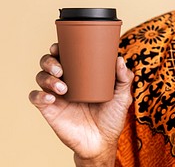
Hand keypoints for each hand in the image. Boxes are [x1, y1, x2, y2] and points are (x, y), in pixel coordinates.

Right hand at [29, 43, 133, 163]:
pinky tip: (51, 98)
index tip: (60, 46)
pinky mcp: (50, 110)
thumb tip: (120, 59)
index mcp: (80, 76)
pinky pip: (36, 98)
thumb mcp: (122, 97)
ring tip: (62, 87)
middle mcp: (66, 83)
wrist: (101, 141)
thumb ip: (124, 78)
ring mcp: (57, 96)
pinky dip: (39, 95)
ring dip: (47, 78)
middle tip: (61, 69)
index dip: (58, 49)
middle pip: (48, 64)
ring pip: (41, 78)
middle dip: (50, 61)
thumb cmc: (111, 117)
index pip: (64, 57)